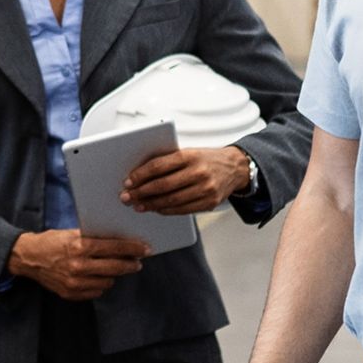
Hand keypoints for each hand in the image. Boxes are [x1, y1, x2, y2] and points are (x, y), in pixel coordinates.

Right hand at [9, 228, 148, 301]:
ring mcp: (74, 282)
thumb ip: (94, 238)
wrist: (28, 257)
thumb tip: (120, 241)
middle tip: (138, 262)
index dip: (133, 249)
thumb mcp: (72, 233)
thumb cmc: (52, 241)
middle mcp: (78, 266)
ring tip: (114, 267)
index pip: (114, 248)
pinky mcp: (71, 293)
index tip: (145, 249)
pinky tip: (99, 276)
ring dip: (114, 274)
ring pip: (108, 281)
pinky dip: (100, 284)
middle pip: (115, 268)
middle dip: (130, 265)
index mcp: (80, 246)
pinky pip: (96, 291)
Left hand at [123, 146, 252, 216]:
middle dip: (141, 192)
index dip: (140, 175)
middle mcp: (198, 172)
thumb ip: (168, 161)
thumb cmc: (206, 159)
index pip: (159, 166)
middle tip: (127, 197)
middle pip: (163, 185)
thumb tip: (140, 175)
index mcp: (190, 155)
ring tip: (139, 205)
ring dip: (151, 205)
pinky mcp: (209, 202)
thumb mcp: (189, 152)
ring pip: (171, 200)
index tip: (128, 181)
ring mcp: (205, 189)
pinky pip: (183, 210)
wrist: (235, 167)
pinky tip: (156, 209)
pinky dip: (166, 210)